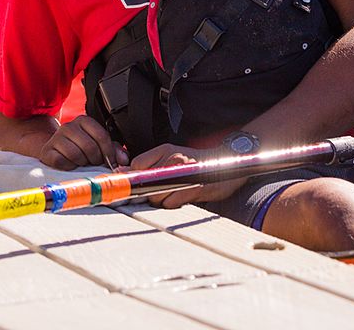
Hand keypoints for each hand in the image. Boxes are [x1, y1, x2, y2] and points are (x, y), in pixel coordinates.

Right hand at [39, 115, 128, 169]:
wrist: (56, 151)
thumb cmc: (81, 148)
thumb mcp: (98, 145)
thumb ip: (114, 149)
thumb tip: (124, 160)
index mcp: (84, 121)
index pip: (101, 136)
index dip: (109, 152)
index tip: (110, 162)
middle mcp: (69, 126)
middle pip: (89, 147)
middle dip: (95, 159)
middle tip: (93, 163)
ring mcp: (56, 138)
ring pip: (76, 155)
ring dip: (82, 164)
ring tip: (81, 163)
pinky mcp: (47, 151)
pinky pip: (61, 162)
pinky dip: (68, 167)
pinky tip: (70, 165)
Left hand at [129, 144, 246, 207]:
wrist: (227, 163)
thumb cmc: (197, 163)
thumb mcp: (172, 156)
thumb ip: (151, 164)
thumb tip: (125, 172)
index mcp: (165, 149)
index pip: (137, 164)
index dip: (134, 177)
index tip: (135, 184)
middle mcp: (173, 159)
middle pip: (145, 183)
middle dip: (147, 192)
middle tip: (156, 192)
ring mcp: (183, 174)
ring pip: (156, 196)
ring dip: (160, 200)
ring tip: (172, 194)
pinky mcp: (193, 188)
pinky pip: (171, 203)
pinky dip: (172, 204)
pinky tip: (180, 197)